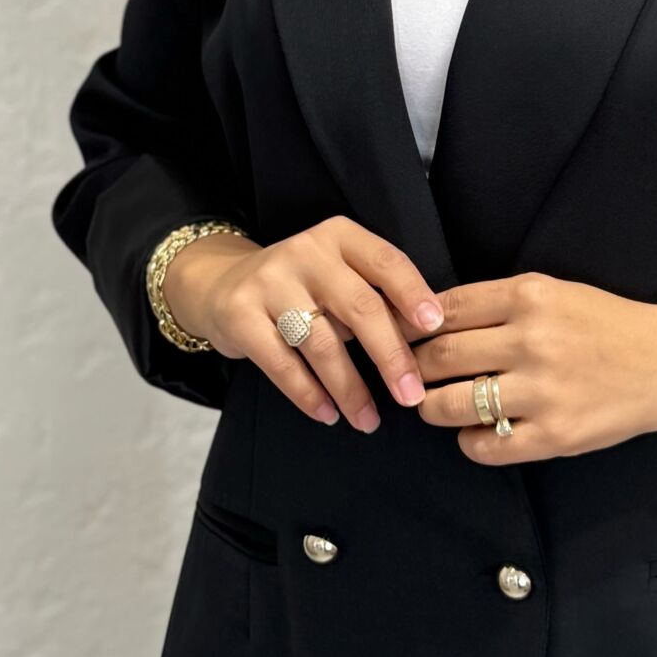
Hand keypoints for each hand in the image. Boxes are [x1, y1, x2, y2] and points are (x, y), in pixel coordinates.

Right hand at [163, 215, 444, 433]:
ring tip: (368, 420)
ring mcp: (269, 282)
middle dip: (390, 355)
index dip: (413, 293)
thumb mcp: (337, 275)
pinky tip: (328, 414)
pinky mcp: (239, 315)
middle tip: (411, 395)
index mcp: (339, 236)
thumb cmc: (301, 287)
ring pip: (322, 342)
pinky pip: (282, 363)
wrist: (221, 285)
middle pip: (360, 306)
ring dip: (350, 389)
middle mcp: (306, 251)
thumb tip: (425, 338)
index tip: (435, 327)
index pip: (385, 261)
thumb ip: (374, 296)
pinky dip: (308, 394)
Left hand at [409, 271, 656, 464]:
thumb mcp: (554, 292)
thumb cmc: (607, 324)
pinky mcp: (554, 437)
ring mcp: (543, 392)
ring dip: (432, 407)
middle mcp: (532, 341)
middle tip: (407, 373)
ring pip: (452, 404)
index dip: (414, 324)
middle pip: (441, 355)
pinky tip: (475, 432)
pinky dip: (468, 441)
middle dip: (414, 366)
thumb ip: (499, 303)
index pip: (446, 308)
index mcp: (531, 296)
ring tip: (432, 404)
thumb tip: (432, 320)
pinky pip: (485, 446)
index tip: (400, 334)